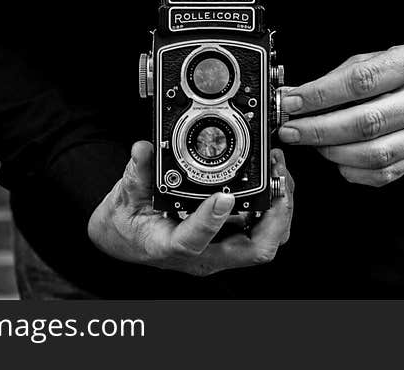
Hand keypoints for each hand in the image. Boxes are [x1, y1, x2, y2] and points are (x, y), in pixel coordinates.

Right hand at [87, 141, 293, 275]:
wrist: (127, 239)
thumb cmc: (127, 224)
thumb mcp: (123, 196)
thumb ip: (136, 173)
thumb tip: (143, 149)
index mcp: (170, 247)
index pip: (194, 243)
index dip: (211, 222)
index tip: (223, 197)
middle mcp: (203, 255)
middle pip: (253, 250)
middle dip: (274, 215)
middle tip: (277, 179)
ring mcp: (220, 250)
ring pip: (265, 241)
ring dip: (280, 209)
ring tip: (279, 173)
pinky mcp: (230, 239)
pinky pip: (263, 230)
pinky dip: (274, 206)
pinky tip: (273, 181)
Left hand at [278, 45, 403, 186]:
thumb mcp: (375, 60)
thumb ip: (336, 78)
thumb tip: (294, 96)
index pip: (360, 81)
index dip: (320, 95)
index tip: (291, 102)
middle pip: (366, 122)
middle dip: (319, 130)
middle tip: (291, 130)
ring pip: (374, 154)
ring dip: (333, 151)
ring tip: (312, 143)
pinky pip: (383, 174)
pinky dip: (352, 170)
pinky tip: (337, 158)